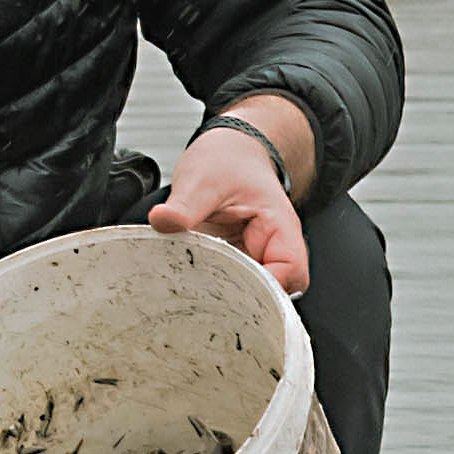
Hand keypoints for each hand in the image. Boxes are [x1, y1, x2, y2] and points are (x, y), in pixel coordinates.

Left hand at [151, 105, 312, 293]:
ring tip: (198, 294)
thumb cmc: (228, 161)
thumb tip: (162, 220)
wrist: (228, 152)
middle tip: (206, 297)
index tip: (232, 289)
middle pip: (275, 292)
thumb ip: (184, 206)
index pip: (292, 271)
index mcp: (278, 226)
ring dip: (227, 298)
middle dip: (244, 301)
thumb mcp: (202, 179)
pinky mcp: (236, 263)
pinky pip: (232, 287)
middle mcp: (272, 248)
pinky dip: (215, 290)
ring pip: (252, 294)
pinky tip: (193, 288)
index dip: (268, 287)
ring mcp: (254, 258)